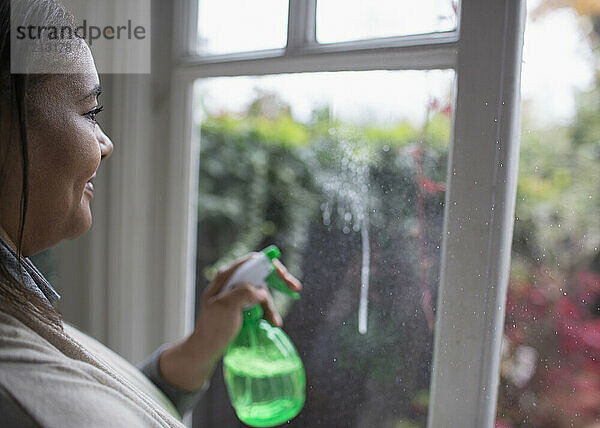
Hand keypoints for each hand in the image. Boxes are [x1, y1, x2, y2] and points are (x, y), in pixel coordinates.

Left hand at [157, 253, 301, 391]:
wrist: (207, 348)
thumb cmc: (213, 327)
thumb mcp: (225, 307)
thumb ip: (242, 293)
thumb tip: (260, 290)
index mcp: (227, 276)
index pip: (253, 261)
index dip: (270, 265)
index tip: (283, 275)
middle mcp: (233, 281)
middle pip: (261, 273)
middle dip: (279, 281)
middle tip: (295, 289)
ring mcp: (238, 293)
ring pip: (263, 291)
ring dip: (272, 305)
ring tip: (275, 322)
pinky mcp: (243, 305)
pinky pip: (260, 303)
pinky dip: (268, 311)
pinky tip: (273, 322)